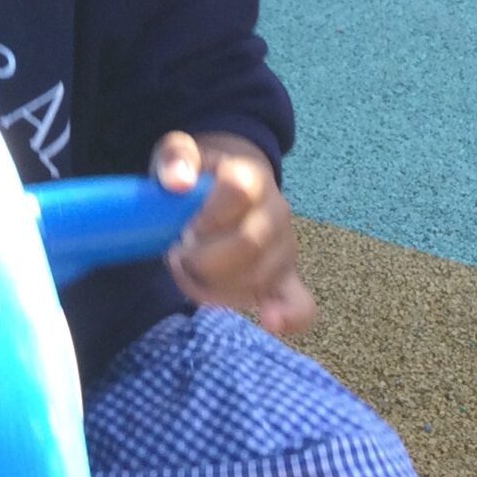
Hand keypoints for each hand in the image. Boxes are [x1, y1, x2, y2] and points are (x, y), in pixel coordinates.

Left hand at [152, 131, 315, 337]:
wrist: (229, 186)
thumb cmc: (200, 175)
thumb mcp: (180, 153)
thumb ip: (176, 157)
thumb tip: (178, 181)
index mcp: (251, 176)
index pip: (238, 191)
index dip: (206, 213)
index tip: (182, 226)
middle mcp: (276, 212)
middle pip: (248, 244)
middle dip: (203, 258)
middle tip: (176, 255)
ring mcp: (284, 249)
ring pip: (257, 279)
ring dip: (213, 286)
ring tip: (187, 272)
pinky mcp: (286, 279)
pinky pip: (300, 303)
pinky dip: (288, 316)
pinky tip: (271, 322)